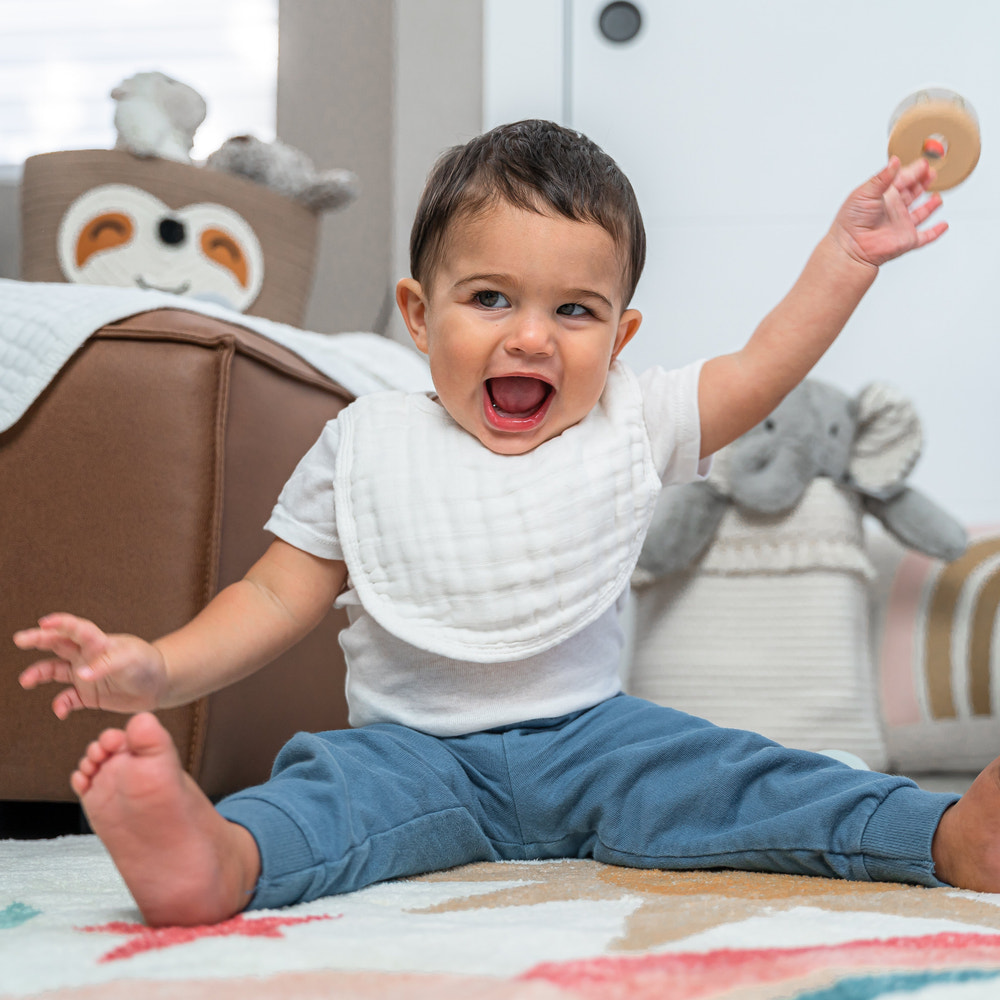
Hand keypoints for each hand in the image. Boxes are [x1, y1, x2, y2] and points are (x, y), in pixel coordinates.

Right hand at [15, 613, 167, 718]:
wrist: (160, 685)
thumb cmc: (147, 664)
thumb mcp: (131, 660)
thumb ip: (106, 665)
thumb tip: (81, 675)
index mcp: (99, 642)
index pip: (75, 629)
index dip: (61, 623)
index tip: (44, 622)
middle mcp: (87, 656)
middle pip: (58, 644)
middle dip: (38, 639)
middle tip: (20, 639)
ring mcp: (85, 675)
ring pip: (55, 671)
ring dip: (39, 673)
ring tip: (26, 680)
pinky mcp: (89, 695)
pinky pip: (68, 699)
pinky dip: (61, 705)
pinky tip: (60, 712)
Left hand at [831, 157, 947, 268]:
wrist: (850, 248)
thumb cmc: (851, 221)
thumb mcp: (865, 192)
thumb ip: (883, 177)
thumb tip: (894, 161)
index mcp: (882, 197)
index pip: (901, 180)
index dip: (913, 171)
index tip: (924, 163)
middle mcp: (892, 210)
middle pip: (912, 193)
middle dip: (922, 183)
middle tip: (932, 172)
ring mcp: (900, 225)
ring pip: (920, 213)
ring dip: (930, 205)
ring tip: (937, 196)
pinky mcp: (907, 240)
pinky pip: (925, 237)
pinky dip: (935, 232)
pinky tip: (943, 225)